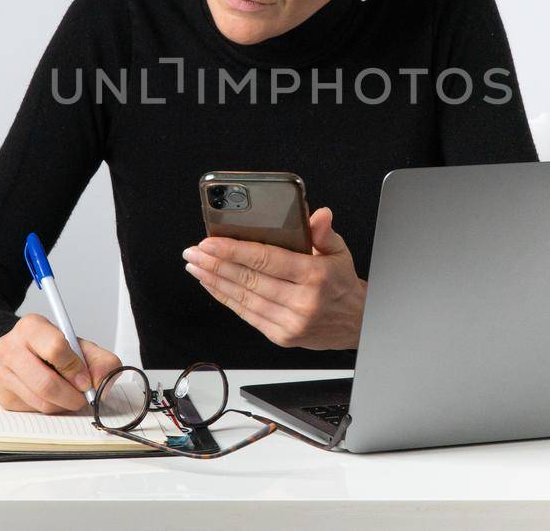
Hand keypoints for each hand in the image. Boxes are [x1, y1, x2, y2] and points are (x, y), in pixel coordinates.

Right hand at [0, 314, 121, 413]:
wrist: (26, 352)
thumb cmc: (54, 348)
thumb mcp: (80, 346)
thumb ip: (100, 361)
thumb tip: (102, 384)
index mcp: (30, 327)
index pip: (55, 349)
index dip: (76, 369)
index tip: (85, 380)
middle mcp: (9, 347)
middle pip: (45, 383)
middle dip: (71, 396)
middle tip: (82, 397)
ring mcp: (1, 373)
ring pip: (40, 401)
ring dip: (63, 404)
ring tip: (69, 395)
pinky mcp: (2, 395)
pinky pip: (33, 410)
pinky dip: (50, 408)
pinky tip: (52, 396)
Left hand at [183, 206, 366, 349]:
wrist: (355, 323)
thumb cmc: (341, 285)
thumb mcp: (339, 252)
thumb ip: (323, 232)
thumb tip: (318, 214)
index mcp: (315, 275)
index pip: (267, 260)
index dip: (235, 250)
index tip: (211, 242)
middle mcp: (302, 301)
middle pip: (249, 279)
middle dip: (216, 264)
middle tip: (194, 251)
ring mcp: (289, 322)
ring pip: (243, 298)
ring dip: (215, 280)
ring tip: (196, 265)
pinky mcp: (280, 336)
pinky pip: (246, 314)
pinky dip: (225, 298)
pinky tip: (211, 284)